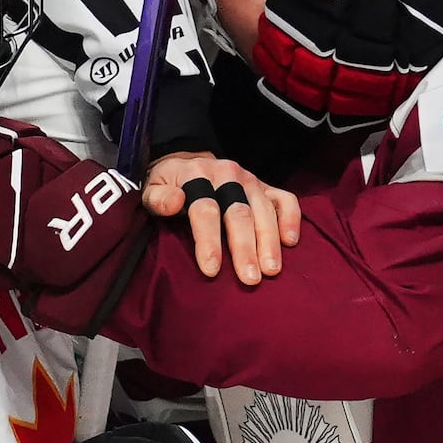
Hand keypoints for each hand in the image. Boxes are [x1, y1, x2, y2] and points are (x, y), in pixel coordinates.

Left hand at [144, 151, 300, 283]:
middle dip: (245, 248)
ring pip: (264, 210)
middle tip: (250, 278)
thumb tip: (174, 202)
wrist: (186, 164)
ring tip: (271, 270)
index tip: (211, 270)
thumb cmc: (168, 187)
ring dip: (269, 241)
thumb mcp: (152, 189)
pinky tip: (291, 242)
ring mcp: (249, 180)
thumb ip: (158, 199)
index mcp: (196, 175)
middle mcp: (227, 175)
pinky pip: (284, 199)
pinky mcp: (265, 186)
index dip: (208, 241)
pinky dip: (291, 218)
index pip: (205, 210)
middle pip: (238, 212)